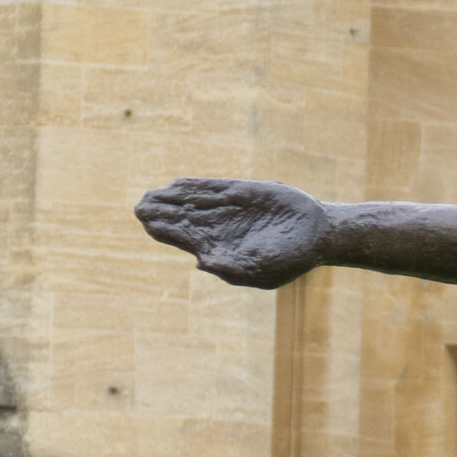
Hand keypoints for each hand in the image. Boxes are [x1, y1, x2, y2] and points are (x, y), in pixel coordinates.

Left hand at [136, 175, 330, 289]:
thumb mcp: (259, 272)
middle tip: (139, 206)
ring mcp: (230, 208)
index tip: (145, 222)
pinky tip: (176, 184)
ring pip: (194, 201)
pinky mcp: (243, 192)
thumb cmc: (289, 261)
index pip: (184, 238)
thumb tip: (199, 262)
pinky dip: (195, 186)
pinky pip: (214, 188)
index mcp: (219, 249)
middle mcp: (220, 227)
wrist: (317, 236)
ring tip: (150, 194)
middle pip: (183, 217)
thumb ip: (230, 268)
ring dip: (172, 197)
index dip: (163, 229)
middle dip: (161, 212)